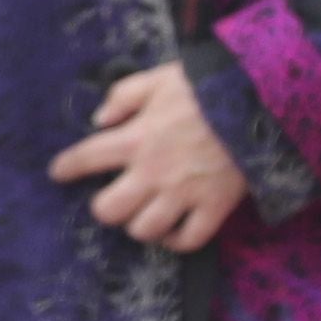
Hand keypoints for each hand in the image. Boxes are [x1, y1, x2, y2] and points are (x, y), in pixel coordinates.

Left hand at [53, 60, 249, 252]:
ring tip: (142, 214)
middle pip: (108, 210)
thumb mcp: (158, 80)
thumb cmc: (207, 89)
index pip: (86, 158)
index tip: (59, 172)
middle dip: (104, 207)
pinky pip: (189, 240)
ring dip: (138, 225)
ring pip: (144, 230)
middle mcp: (154, 171)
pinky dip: (176, 241)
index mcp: (136, 138)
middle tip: (112, 197)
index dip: (66, 168)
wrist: (261, 104)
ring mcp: (185, 193)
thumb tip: (99, 119)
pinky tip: (171, 230)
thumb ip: (122, 96)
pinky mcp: (215, 207)